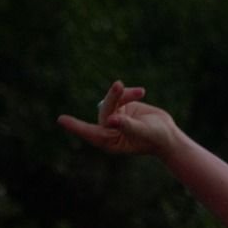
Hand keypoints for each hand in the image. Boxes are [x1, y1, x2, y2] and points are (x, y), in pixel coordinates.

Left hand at [57, 80, 179, 156]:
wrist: (166, 134)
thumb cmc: (156, 138)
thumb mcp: (143, 131)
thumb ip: (127, 126)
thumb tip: (111, 120)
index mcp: (110, 142)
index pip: (91, 133)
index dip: (77, 126)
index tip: (61, 120)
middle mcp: (108, 131)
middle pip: (104, 109)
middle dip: (113, 98)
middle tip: (120, 85)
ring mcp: (113, 119)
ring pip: (111, 100)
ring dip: (123, 94)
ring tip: (141, 92)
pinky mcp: (119, 108)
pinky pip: (119, 95)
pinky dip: (129, 93)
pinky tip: (142, 92)